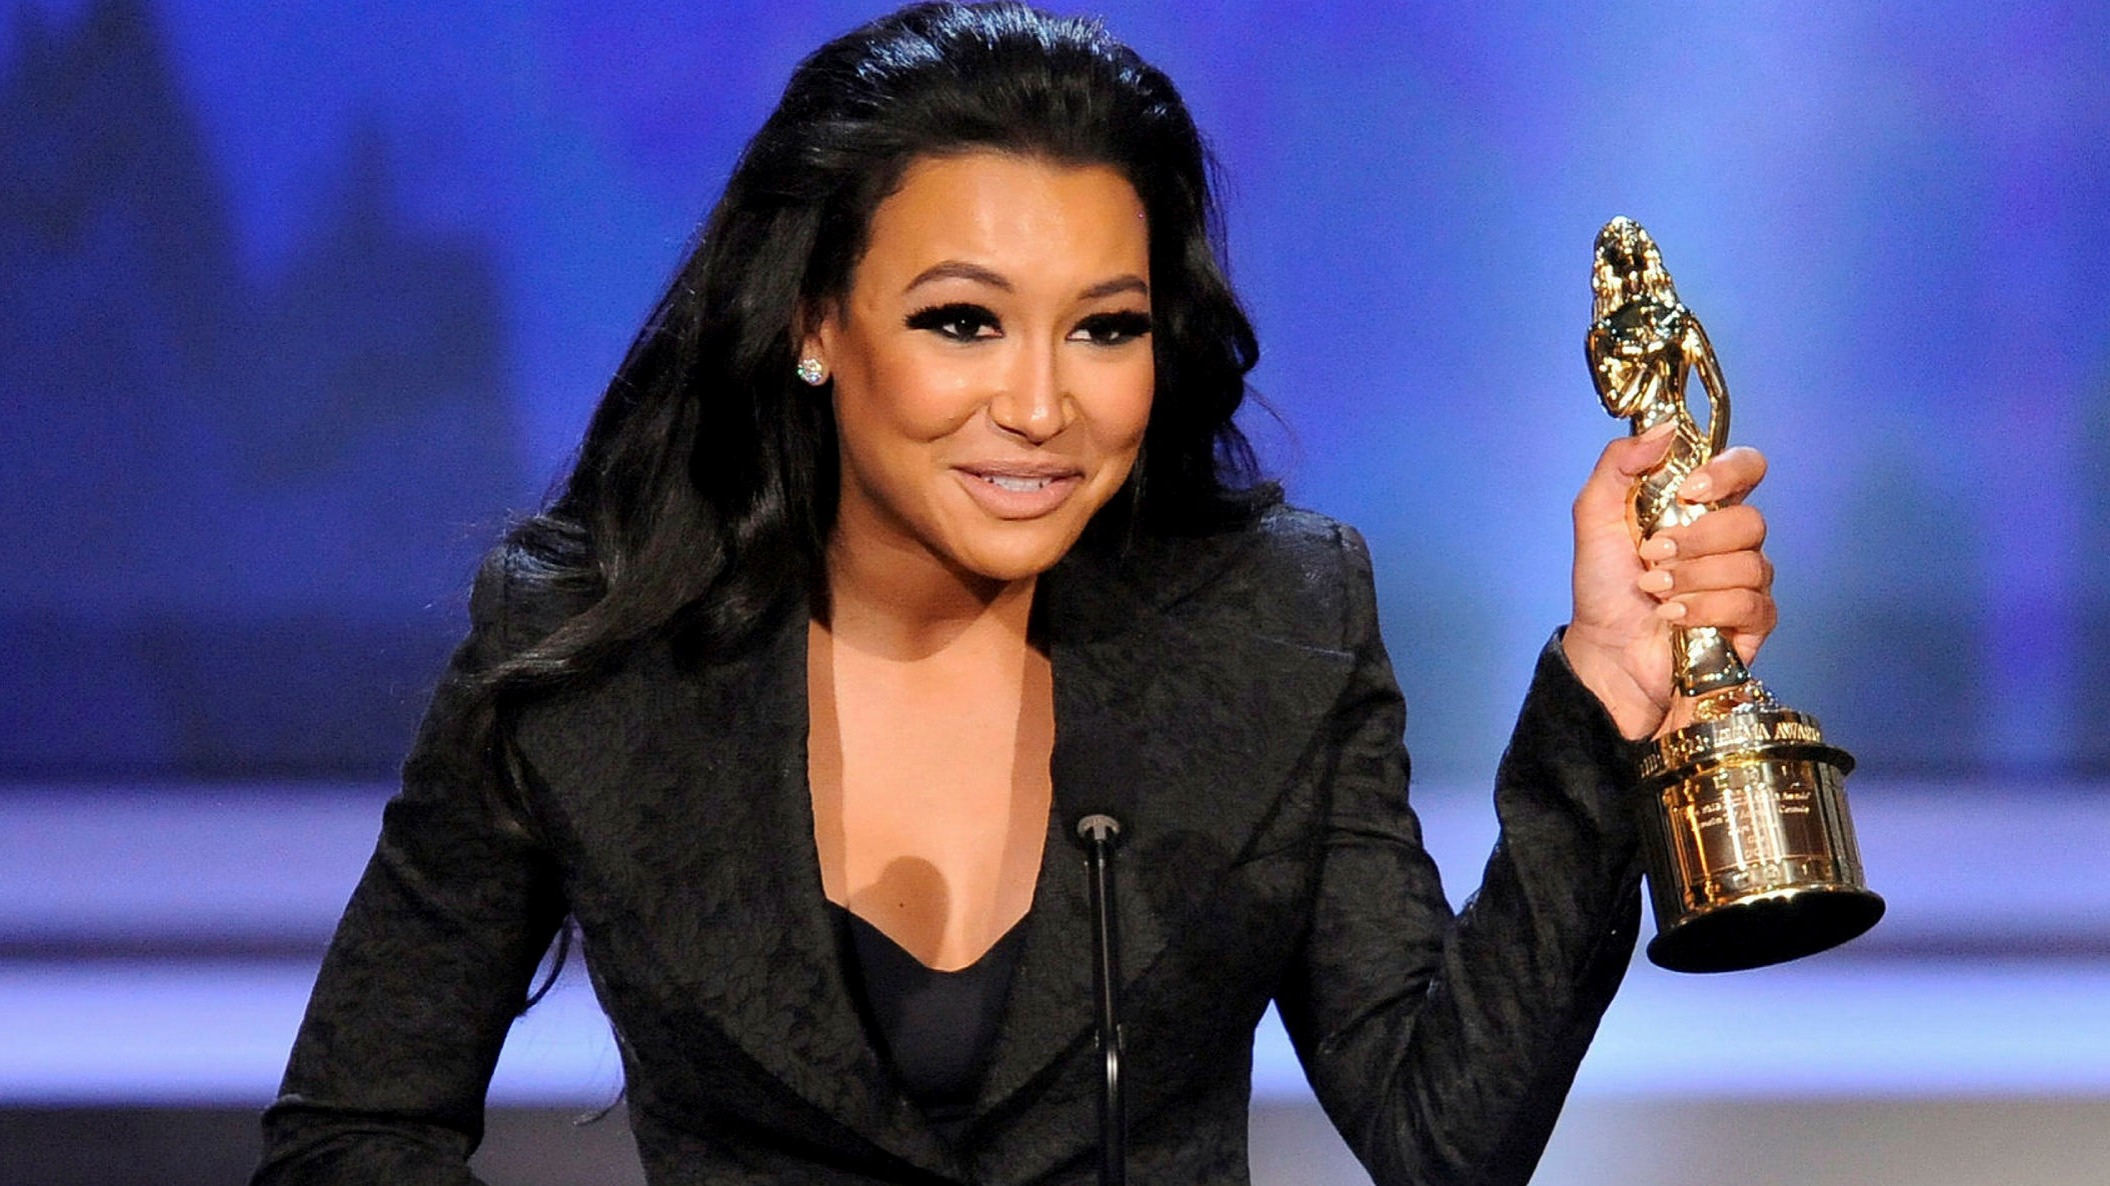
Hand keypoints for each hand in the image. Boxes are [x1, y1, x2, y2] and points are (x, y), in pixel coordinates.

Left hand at [1560, 427, 1777, 738]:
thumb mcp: (1595, 518)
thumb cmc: (1604, 586)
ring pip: (1751, 564)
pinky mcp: (1752, 623)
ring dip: (1692, 577)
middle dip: (1696, 540)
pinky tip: (1675, 615)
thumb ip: (1617, 466)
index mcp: (1702, 507)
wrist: (1605, 651)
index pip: (1746, 468)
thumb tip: (1663, 430)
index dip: (1728, 472)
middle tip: (1652, 556)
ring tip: (1654, 590)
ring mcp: (1746, 581)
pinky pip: (1752, 604)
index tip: (1688, 490)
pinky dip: (1707, 608)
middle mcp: (1731, 540)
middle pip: (1751, 520)